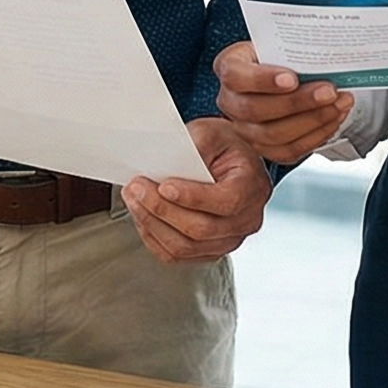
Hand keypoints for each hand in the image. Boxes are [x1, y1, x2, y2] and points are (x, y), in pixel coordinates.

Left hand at [121, 117, 271, 264]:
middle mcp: (246, 220)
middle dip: (162, 209)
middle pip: (201, 229)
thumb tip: (170, 162)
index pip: (226, 202)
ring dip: (153, 225)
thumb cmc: (223, 147)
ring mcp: (229, 240)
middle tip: (137, 188)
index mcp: (253, 187)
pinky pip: (178, 256)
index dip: (193, 197)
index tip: (164, 185)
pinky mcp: (210, 251)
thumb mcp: (213, 132)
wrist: (230, 162)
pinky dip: (154, 239)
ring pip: (186, 246)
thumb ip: (197, 144)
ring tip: (134, 201)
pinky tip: (142, 218)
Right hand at [214, 40, 352, 163]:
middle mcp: (230, 101)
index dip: (263, 79)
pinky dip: (315, 135)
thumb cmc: (279, 53)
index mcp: (229, 66)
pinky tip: (332, 119)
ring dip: (312, 120)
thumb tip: (324, 48)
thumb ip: (293, 45)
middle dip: (298, 102)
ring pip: (273, 134)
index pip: (235, 75)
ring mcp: (244, 128)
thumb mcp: (281, 40)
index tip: (292, 78)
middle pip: (255, 109)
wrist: (283, 70)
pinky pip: (288, 150)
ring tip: (338, 104)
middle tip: (328, 91)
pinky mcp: (263, 147)